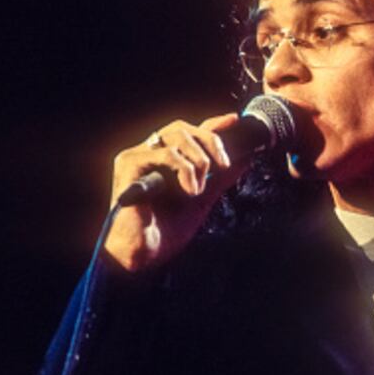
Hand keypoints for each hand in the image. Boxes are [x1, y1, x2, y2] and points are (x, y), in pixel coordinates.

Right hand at [104, 113, 248, 271]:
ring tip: (198, 189)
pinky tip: (189, 190)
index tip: (233, 121)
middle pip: (183, 128)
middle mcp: (149, 154)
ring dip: (198, 160)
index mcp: (163, 163)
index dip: (211, 125)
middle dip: (210, 141)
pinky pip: (165, 154)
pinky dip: (185, 170)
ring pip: (176, 134)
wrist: (142, 254)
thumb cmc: (164, 232)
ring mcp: (138, 157)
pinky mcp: (130, 164)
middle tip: (223, 165)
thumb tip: (243, 160)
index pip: (188, 134)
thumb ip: (219, 179)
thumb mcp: (201, 201)